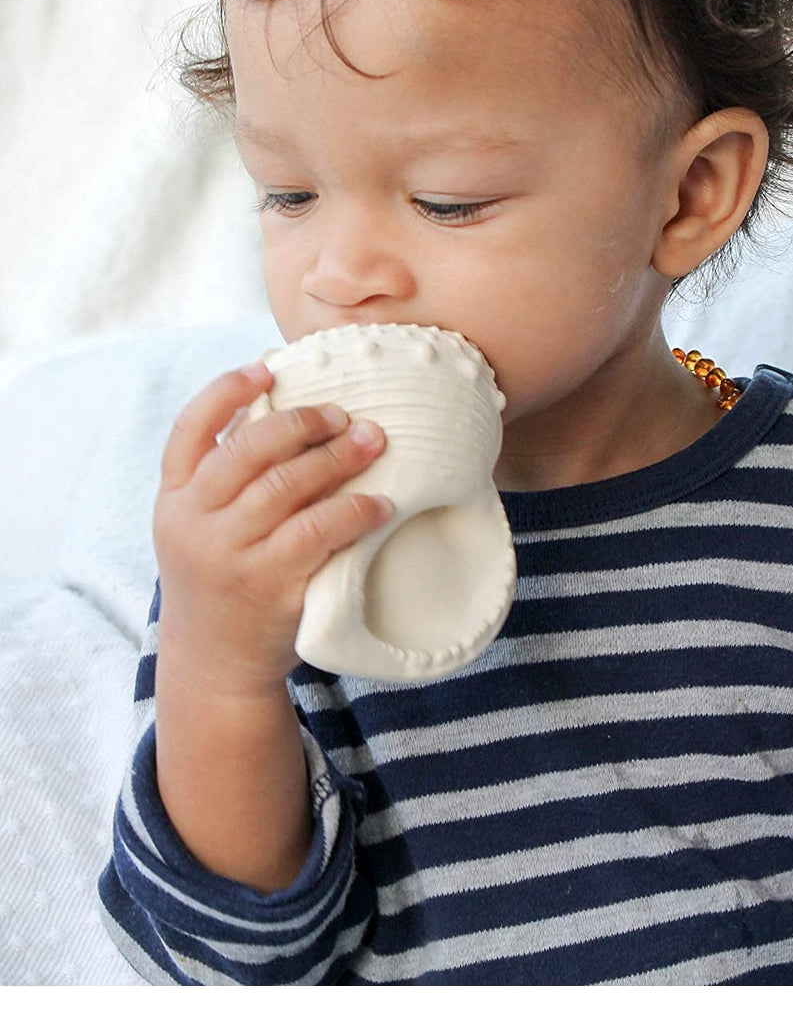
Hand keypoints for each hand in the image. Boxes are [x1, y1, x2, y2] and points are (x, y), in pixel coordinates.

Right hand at [152, 361, 391, 695]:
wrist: (215, 662)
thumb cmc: (222, 577)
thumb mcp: (202, 525)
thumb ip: (226, 476)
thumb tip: (281, 408)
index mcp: (174, 497)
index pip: (191, 429)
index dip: (227, 391)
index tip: (267, 368)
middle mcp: (192, 521)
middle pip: (248, 449)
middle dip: (303, 423)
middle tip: (346, 415)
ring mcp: (228, 553)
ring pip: (286, 486)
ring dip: (337, 458)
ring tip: (374, 442)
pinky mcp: (268, 583)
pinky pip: (318, 532)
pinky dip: (354, 511)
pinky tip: (380, 504)